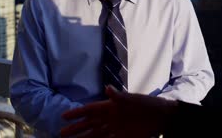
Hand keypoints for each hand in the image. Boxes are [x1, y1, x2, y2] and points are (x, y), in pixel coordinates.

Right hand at [60, 86, 177, 137]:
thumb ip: (119, 97)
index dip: (77, 113)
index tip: (64, 116)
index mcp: (110, 106)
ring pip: (95, 135)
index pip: (90, 110)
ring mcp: (115, 129)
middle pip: (89, 124)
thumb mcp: (132, 100)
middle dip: (76, 129)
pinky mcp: (122, 137)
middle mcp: (110, 118)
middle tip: (61, 133)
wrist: (160, 117)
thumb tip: (108, 88)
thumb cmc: (145, 104)